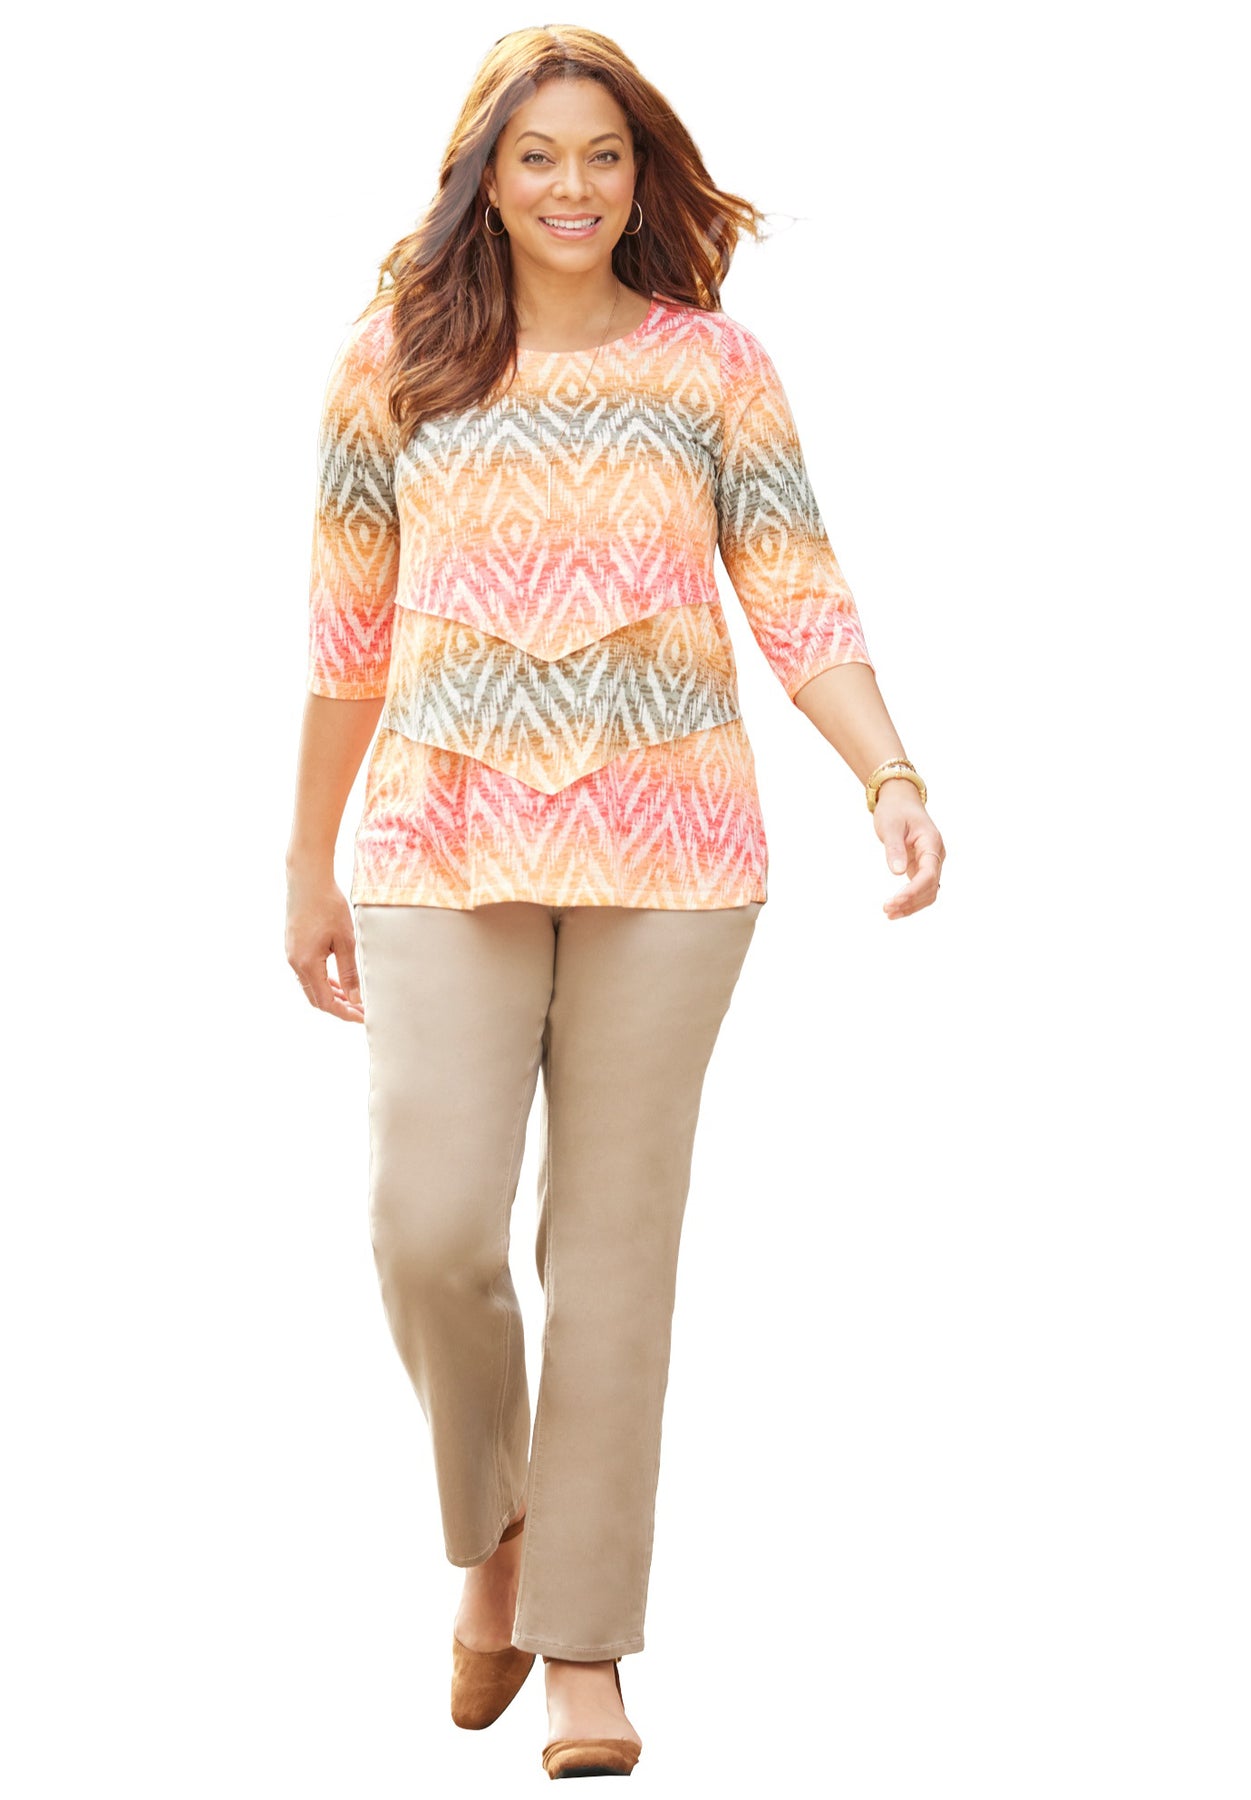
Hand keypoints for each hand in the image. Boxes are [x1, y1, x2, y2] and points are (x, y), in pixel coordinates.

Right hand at [285, 871, 363, 1021]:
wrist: (307, 879)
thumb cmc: (328, 906)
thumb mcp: (345, 940)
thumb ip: (349, 972)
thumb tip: (354, 999)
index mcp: (307, 964)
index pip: (325, 1001)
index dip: (344, 1013)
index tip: (362, 1017)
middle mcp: (295, 963)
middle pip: (315, 998)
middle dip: (338, 1007)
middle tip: (360, 1010)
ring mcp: (291, 954)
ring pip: (311, 986)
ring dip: (331, 995)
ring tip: (353, 998)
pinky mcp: (293, 946)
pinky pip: (307, 973)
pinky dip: (323, 981)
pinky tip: (338, 980)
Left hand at [873, 781, 945, 919]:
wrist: (900, 801)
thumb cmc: (895, 810)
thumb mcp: (890, 826)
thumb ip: (894, 848)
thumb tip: (897, 872)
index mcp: (931, 842)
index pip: (929, 873)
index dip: (913, 891)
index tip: (894, 901)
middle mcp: (936, 854)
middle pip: (931, 887)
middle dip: (911, 901)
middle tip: (887, 909)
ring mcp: (931, 862)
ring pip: (929, 892)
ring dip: (912, 905)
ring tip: (889, 913)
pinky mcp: (923, 867)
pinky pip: (922, 888)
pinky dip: (911, 900)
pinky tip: (896, 908)